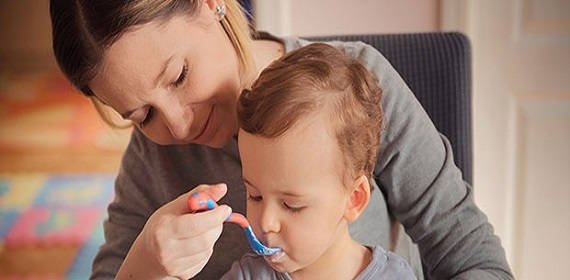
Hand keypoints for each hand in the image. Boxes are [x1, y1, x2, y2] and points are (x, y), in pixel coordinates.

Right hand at [116, 183, 231, 279]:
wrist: (149, 252)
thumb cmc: (164, 224)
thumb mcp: (177, 205)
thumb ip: (200, 194)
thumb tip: (222, 188)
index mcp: (164, 229)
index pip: (196, 225)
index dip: (215, 216)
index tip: (225, 208)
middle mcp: (167, 250)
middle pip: (206, 239)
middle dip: (216, 225)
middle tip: (214, 217)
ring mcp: (175, 265)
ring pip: (208, 249)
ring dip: (211, 236)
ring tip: (199, 230)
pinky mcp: (184, 274)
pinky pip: (205, 259)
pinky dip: (206, 248)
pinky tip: (195, 243)